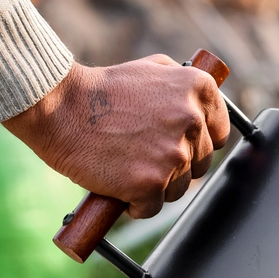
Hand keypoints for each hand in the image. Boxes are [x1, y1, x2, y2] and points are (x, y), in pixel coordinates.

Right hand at [3, 54, 230, 217]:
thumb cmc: (101, 90)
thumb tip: (207, 109)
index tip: (179, 144)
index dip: (198, 143)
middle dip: (175, 165)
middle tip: (144, 154)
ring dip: (157, 185)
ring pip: (179, 188)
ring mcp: (173, 154)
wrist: (58, 107)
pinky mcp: (151, 182)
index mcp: (199, 90)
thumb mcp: (153, 70)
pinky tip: (120, 185)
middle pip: (200, 164)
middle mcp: (192, 121)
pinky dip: (137, 204)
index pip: (219, 134)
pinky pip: (153, 207)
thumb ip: (185, 89)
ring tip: (128, 165)